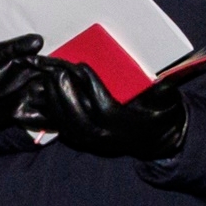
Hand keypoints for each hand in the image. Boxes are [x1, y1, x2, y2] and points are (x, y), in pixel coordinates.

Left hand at [15, 58, 188, 159]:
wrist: (157, 138)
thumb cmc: (162, 111)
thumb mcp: (166, 99)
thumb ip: (162, 90)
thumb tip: (163, 80)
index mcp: (125, 124)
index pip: (104, 105)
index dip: (91, 85)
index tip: (80, 66)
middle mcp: (106, 135)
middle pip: (78, 115)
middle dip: (64, 92)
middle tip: (53, 69)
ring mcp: (92, 140)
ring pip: (66, 123)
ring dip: (52, 100)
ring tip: (42, 77)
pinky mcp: (82, 139)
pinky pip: (61, 127)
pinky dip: (48, 112)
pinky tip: (38, 95)